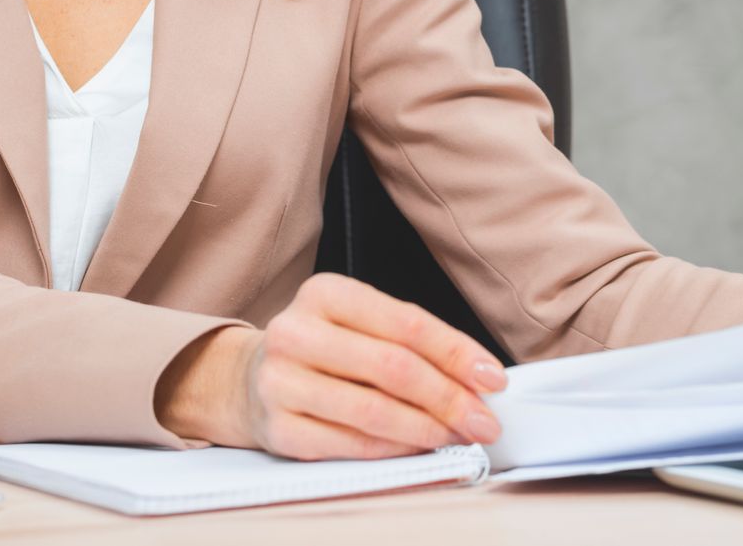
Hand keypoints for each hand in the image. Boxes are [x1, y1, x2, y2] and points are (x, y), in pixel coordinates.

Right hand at [159, 272, 507, 458]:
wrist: (249, 378)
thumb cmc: (323, 348)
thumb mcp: (360, 322)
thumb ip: (412, 342)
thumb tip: (478, 377)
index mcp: (325, 292)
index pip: (406, 323)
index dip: (457, 352)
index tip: (492, 377)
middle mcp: (296, 331)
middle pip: (393, 368)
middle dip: (449, 398)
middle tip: (484, 420)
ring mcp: (280, 382)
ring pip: (373, 410)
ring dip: (427, 429)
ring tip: (457, 436)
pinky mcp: (278, 428)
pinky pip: (349, 444)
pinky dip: (393, 450)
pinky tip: (418, 448)